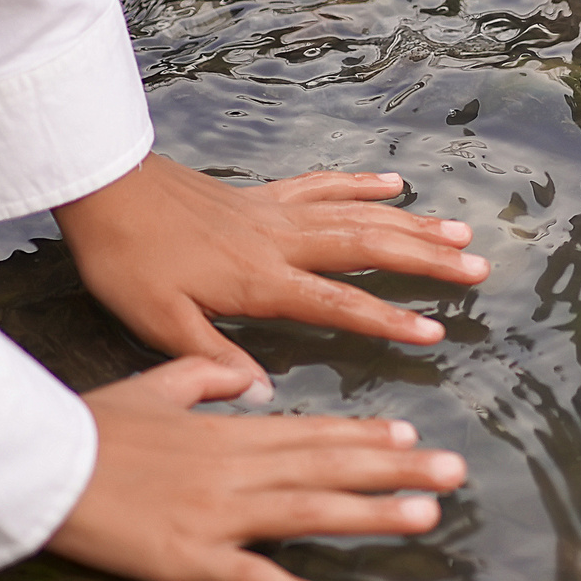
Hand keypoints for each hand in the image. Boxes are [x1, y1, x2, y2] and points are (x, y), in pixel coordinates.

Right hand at [47, 357, 466, 580]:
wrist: (38, 461)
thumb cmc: (92, 424)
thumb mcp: (156, 384)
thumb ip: (207, 378)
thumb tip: (249, 380)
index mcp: (229, 432)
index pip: (311, 432)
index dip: (365, 436)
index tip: (413, 436)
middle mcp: (236, 470)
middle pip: (328, 469)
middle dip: (395, 471)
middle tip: (455, 471)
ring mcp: (216, 515)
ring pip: (308, 514)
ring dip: (370, 517)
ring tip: (426, 518)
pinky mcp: (189, 558)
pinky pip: (251, 580)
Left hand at [53, 155, 485, 385]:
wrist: (103, 187)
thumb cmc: (127, 260)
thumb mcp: (158, 322)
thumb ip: (214, 358)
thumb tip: (265, 396)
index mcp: (260, 280)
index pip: (337, 302)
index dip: (388, 319)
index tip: (436, 331)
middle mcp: (280, 242)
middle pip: (367, 248)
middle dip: (426, 261)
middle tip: (477, 270)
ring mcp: (274, 213)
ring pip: (356, 215)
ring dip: (411, 224)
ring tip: (459, 232)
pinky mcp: (260, 195)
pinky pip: (321, 186)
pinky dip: (360, 184)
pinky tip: (394, 184)